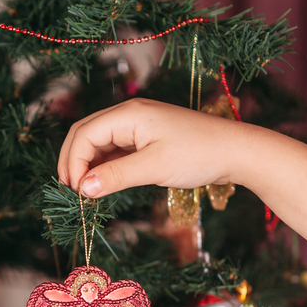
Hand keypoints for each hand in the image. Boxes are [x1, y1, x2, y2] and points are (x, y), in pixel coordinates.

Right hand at [57, 98, 243, 197]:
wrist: (236, 151)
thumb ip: (116, 176)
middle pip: (84, 133)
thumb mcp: (154, 168)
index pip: (83, 135)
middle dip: (72, 161)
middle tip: (71, 191)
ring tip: (85, 191)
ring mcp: (137, 126)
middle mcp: (129, 115)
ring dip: (86, 164)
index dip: (73, 163)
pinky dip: (103, 165)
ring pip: (97, 142)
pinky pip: (114, 149)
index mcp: (128, 114)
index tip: (76, 192)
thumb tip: (83, 188)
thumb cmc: (199, 155)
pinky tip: (102, 182)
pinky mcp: (145, 138)